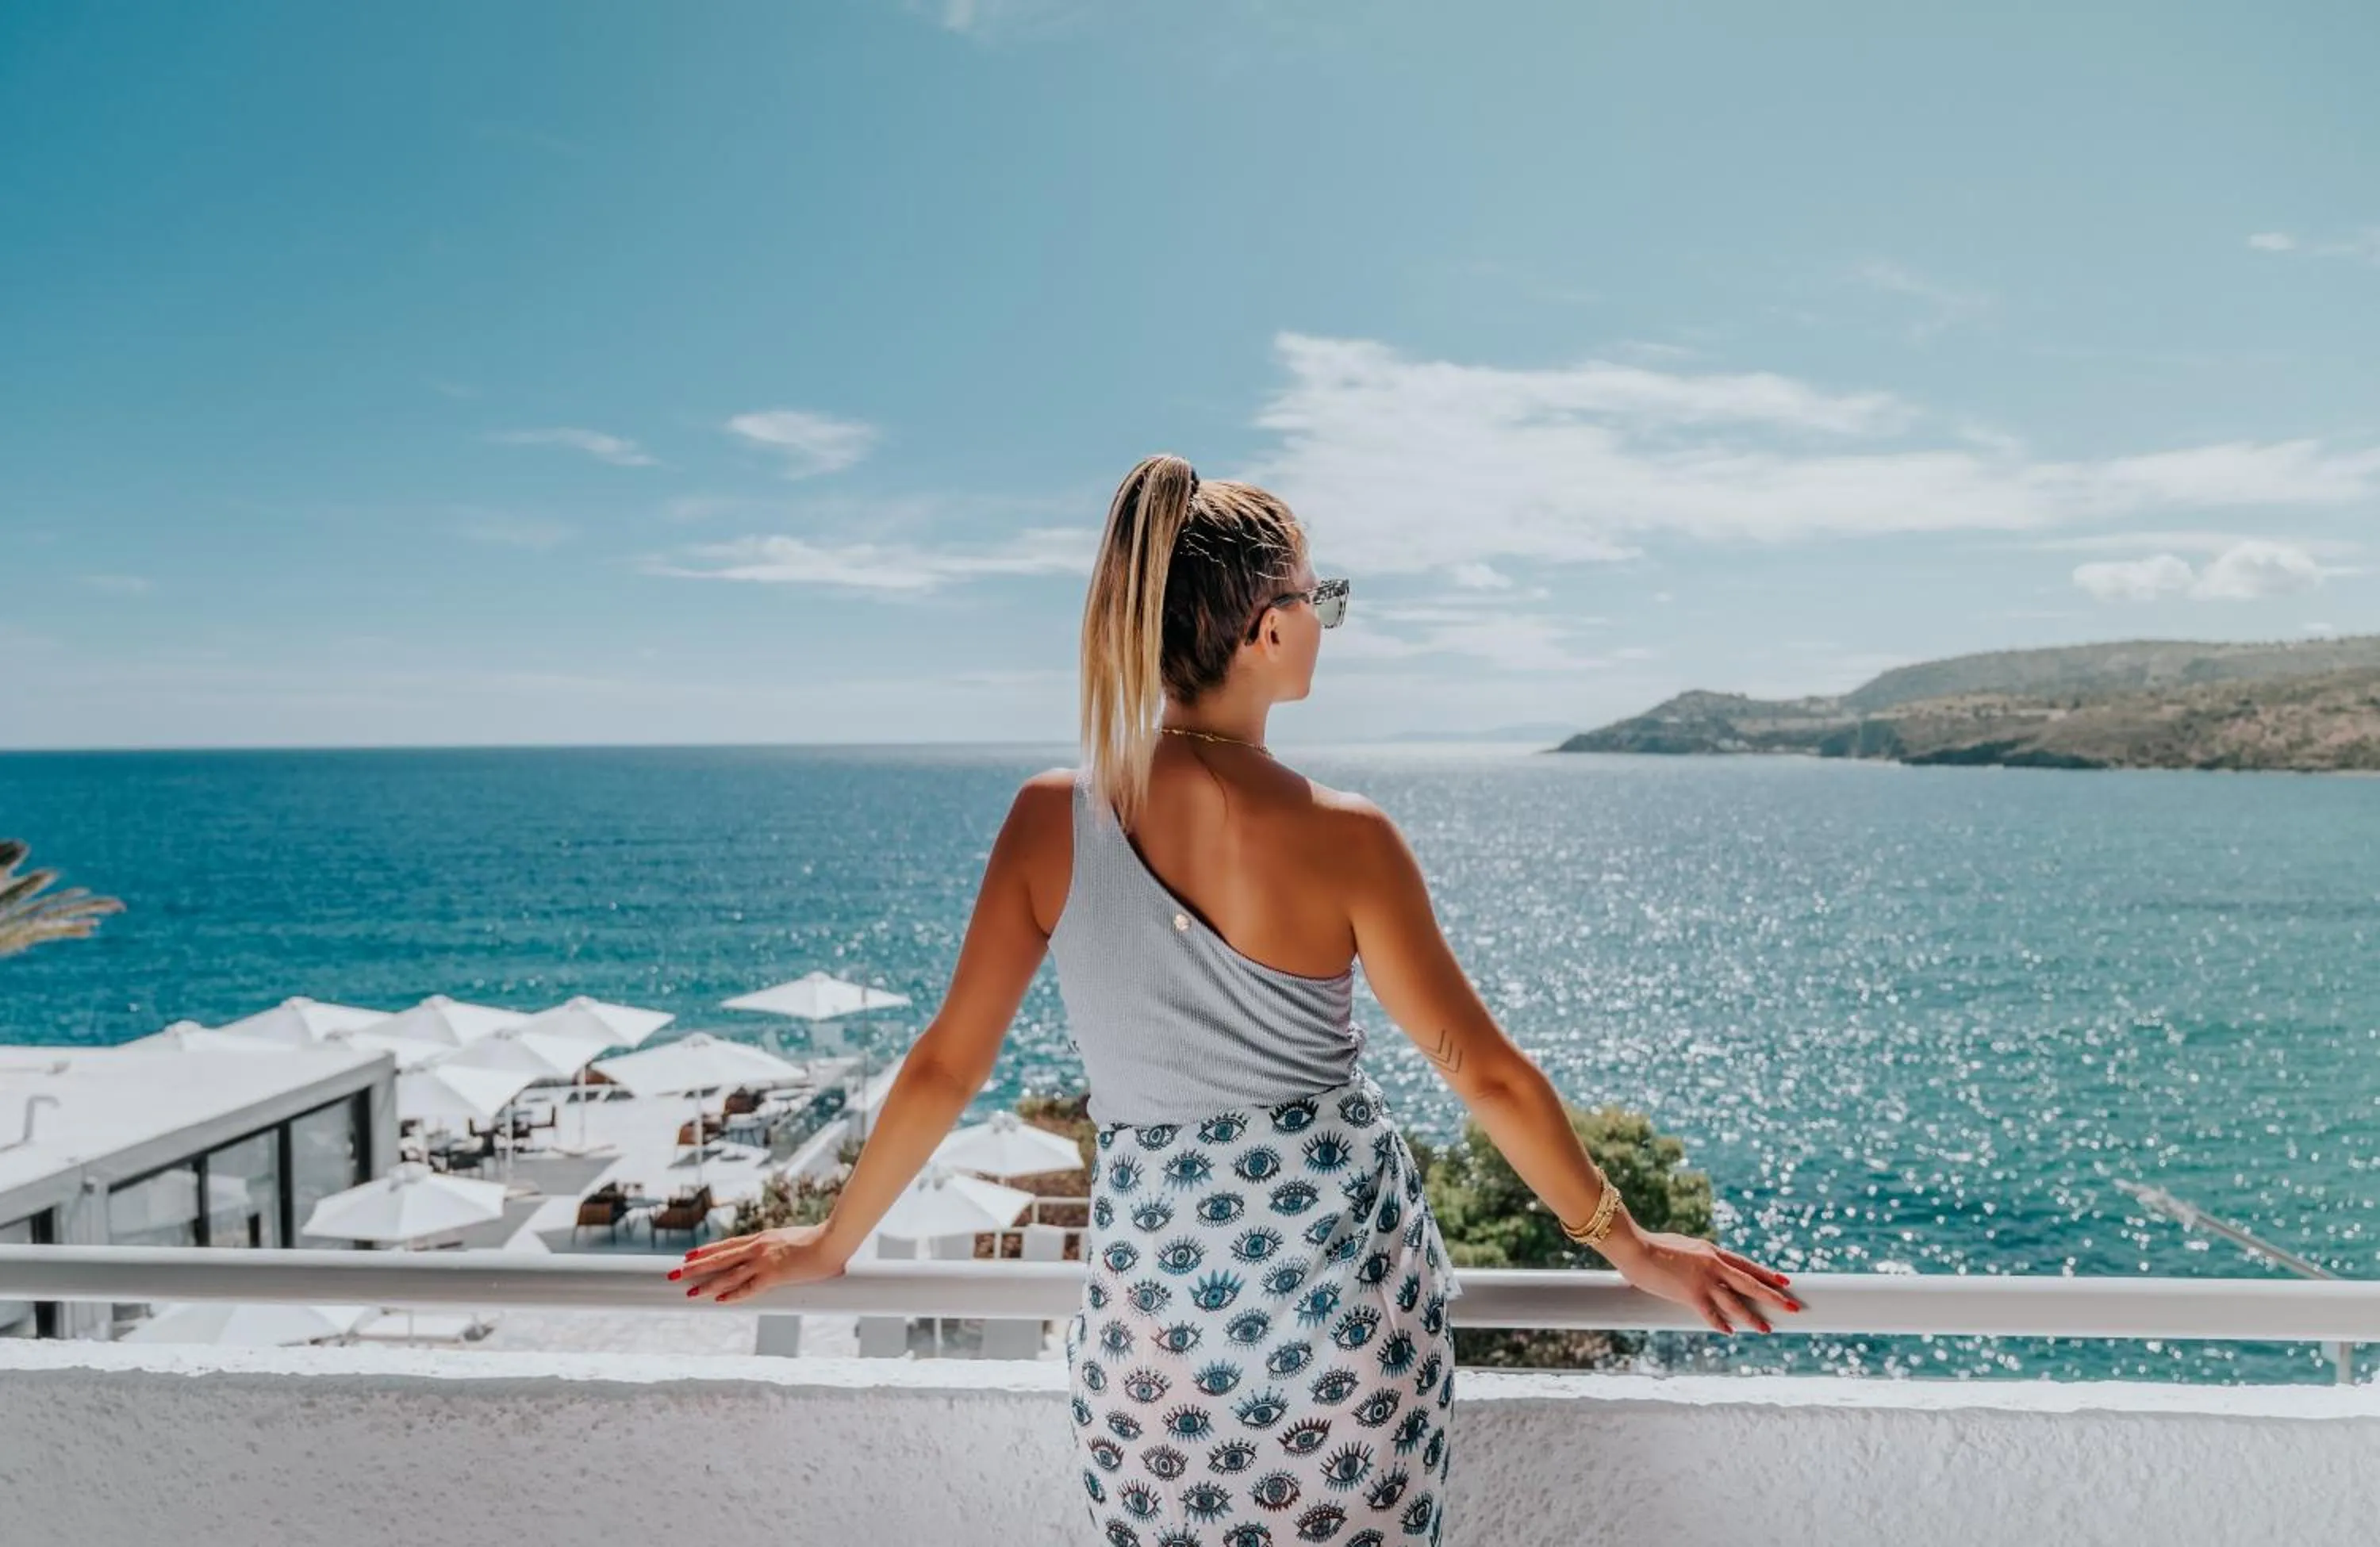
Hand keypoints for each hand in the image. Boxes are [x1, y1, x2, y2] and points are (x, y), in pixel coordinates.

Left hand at [666, 1223, 848, 1303]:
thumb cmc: (821, 1240)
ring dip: (705, 1283)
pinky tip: (717, 1299)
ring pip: (727, 1273)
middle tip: (673, 1273)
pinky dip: (731, 1293)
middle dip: (695, 1267)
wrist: (832, 1239)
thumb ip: (786, 1249)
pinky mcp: (773, 1274)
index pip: (728, 1245)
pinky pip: (748, 1287)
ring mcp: (763, 1261)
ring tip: (687, 1291)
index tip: (690, 1256)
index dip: (707, 1251)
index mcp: (762, 1238)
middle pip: (719, 1258)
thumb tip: (786, 1257)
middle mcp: (758, 1247)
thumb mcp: (795, 1241)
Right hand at [1604, 1228, 1802, 1333]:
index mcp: (1712, 1251)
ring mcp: (1704, 1281)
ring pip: (1736, 1303)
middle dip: (1774, 1296)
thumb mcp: (1683, 1248)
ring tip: (1767, 1329)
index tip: (1784, 1281)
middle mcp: (1714, 1265)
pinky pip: (1711, 1314)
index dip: (1766, 1274)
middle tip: (1794, 1306)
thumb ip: (1696, 1260)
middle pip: (1751, 1283)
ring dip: (1752, 1317)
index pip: (1746, 1265)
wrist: (1636, 1248)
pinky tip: (1730, 1332)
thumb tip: (1701, 1268)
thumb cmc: (1653, 1246)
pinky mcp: (1691, 1295)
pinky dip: (1721, 1324)